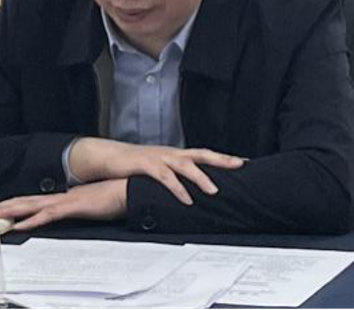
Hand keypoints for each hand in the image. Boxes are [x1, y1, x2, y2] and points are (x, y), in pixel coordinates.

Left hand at [0, 179, 127, 230]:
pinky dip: (32, 220)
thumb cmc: (113, 197)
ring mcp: (65, 201)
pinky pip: (48, 215)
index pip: (33, 202)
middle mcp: (60, 197)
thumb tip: (72, 211)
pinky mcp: (72, 207)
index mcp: (63, 197)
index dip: (13, 205)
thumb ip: (79, 207)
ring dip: (8, 211)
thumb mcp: (92, 205)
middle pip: (24, 202)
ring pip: (29, 206)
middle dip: (0, 207)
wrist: (128, 189)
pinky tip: (20, 224)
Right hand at [70, 139, 244, 205]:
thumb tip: (191, 187)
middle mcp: (171, 153)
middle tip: (239, 165)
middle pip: (201, 154)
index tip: (243, 162)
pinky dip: (177, 188)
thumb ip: (174, 174)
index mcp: (175, 154)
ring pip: (185, 165)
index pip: (204, 153)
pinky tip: (186, 199)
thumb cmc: (135, 164)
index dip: (223, 157)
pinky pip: (165, 177)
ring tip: (214, 190)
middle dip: (221, 159)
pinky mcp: (146, 164)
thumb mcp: (158, 168)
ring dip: (201, 177)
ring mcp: (159, 157)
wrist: (110, 156)